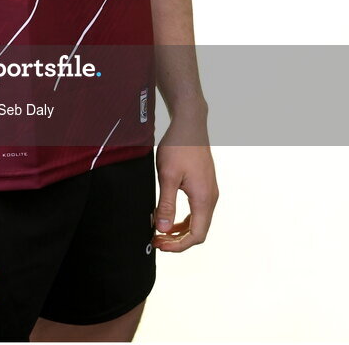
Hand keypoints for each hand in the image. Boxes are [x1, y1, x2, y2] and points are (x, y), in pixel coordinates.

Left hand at [152, 121, 218, 251]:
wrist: (190, 123)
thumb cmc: (179, 146)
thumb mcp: (168, 176)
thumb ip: (166, 204)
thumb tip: (163, 229)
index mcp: (204, 198)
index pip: (196, 235)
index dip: (178, 246)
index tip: (159, 244)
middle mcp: (211, 197)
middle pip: (199, 231)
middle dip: (178, 240)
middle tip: (157, 240)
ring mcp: (209, 190)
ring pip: (199, 221)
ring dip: (181, 230)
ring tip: (161, 231)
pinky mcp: (205, 184)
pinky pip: (198, 209)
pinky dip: (185, 218)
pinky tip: (170, 216)